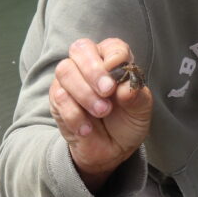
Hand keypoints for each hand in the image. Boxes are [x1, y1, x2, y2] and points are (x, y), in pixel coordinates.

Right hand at [49, 38, 152, 190]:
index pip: (111, 46)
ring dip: (85, 93)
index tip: (118, 78)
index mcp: (113, 60)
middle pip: (81, 49)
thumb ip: (136, 96)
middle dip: (93, 70)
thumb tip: (125, 87)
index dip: (114, 57)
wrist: (111, 150)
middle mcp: (88, 65)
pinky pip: (59, 98)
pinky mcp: (57, 100)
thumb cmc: (127, 122)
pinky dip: (75, 115)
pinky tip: (87, 129)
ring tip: (101, 112)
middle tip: (107, 91)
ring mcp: (70, 81)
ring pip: (65, 71)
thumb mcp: (140, 111)